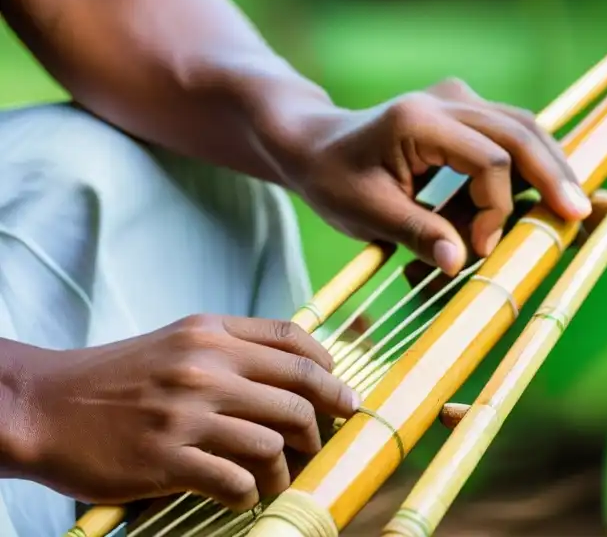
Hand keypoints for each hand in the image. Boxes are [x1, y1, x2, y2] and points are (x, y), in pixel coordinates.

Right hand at [12, 315, 358, 510]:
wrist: (44, 405)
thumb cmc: (117, 378)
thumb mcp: (178, 343)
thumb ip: (232, 349)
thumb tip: (297, 371)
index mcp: (210, 333)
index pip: (294, 342)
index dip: (329, 371)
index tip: (341, 396)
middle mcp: (204, 367)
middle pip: (298, 395)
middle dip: (321, 426)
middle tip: (320, 445)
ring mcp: (186, 413)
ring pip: (274, 443)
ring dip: (286, 470)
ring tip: (278, 479)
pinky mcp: (166, 459)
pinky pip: (236, 481)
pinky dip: (250, 494)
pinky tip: (243, 495)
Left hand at [267, 78, 592, 275]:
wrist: (315, 143)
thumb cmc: (334, 178)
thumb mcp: (363, 212)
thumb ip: (416, 232)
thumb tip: (460, 263)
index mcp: (419, 120)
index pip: (488, 160)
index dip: (497, 208)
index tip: (482, 249)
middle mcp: (449, 99)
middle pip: (520, 132)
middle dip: (555, 176)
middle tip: (582, 214)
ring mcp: (461, 99)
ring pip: (525, 128)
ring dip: (552, 167)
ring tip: (577, 205)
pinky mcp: (467, 110)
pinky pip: (511, 135)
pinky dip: (533, 165)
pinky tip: (547, 196)